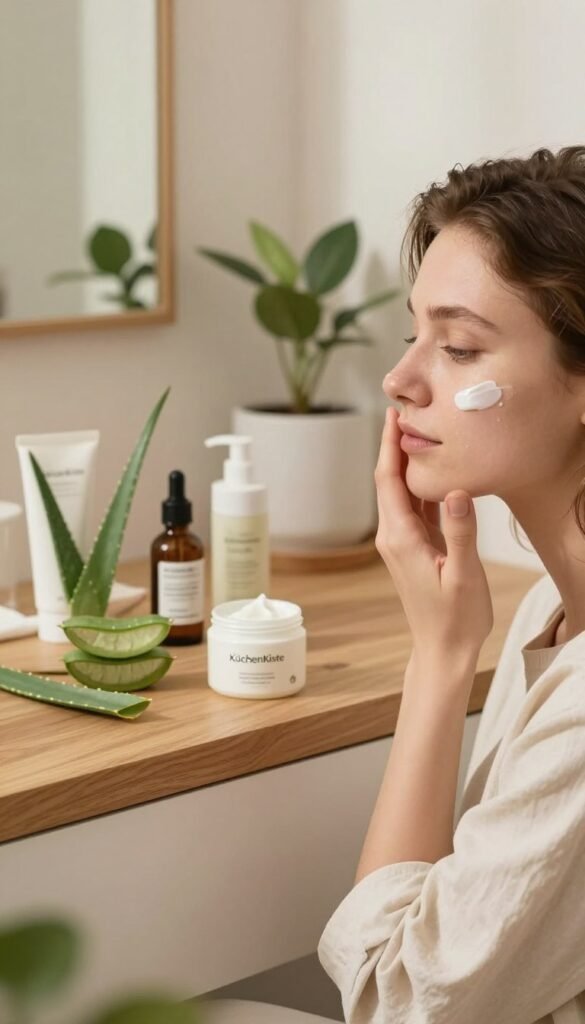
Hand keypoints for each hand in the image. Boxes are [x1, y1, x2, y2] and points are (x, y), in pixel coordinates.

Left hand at [374, 406, 493, 660]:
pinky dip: (419, 485)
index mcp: (400, 538)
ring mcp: (402, 542)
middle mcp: (394, 536)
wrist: (442, 650)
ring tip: (418, 430)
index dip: (389, 445)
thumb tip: (456, 490)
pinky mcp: (414, 547)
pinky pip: (413, 508)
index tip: (394, 414)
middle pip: (388, 481)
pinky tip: (433, 469)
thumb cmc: (454, 618)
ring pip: (400, 492)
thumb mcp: (462, 575)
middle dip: (393, 445)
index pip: (388, 481)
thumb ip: (460, 532)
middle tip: (404, 410)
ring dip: (406, 462)